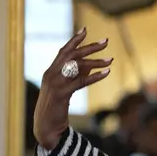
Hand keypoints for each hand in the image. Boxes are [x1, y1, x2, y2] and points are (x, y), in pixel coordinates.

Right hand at [33, 28, 112, 149]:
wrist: (45, 125)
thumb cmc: (57, 105)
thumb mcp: (67, 86)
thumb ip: (77, 74)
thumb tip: (92, 64)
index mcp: (51, 70)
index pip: (63, 51)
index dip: (74, 40)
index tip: (85, 30)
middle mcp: (51, 74)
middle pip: (72, 55)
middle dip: (90, 47)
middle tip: (106, 41)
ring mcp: (55, 83)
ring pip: (77, 67)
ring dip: (96, 62)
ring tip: (111, 60)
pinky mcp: (62, 94)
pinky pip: (80, 82)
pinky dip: (95, 76)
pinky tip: (106, 73)